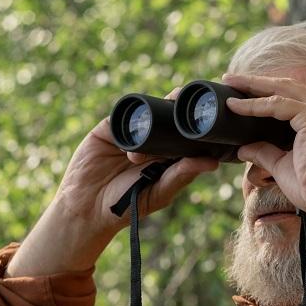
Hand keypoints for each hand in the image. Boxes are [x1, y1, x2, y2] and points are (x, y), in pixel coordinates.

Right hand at [7, 88, 219, 276]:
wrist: (87, 207)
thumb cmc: (128, 204)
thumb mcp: (159, 192)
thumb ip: (182, 175)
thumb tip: (213, 163)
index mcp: (169, 156)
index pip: (188, 135)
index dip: (201, 125)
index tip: (218, 114)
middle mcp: (153, 141)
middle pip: (171, 117)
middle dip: (183, 107)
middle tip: (198, 100)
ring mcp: (131, 132)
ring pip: (150, 112)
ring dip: (162, 103)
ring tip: (177, 98)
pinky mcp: (110, 128)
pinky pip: (124, 114)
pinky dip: (134, 112)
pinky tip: (145, 113)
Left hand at [222, 73, 305, 218]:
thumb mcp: (285, 167)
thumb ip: (266, 154)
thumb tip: (243, 149)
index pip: (293, 98)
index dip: (267, 94)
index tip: (243, 94)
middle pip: (286, 86)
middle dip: (257, 82)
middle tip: (231, 79)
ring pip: (281, 89)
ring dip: (253, 85)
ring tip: (230, 82)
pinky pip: (277, 104)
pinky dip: (255, 104)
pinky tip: (235, 105)